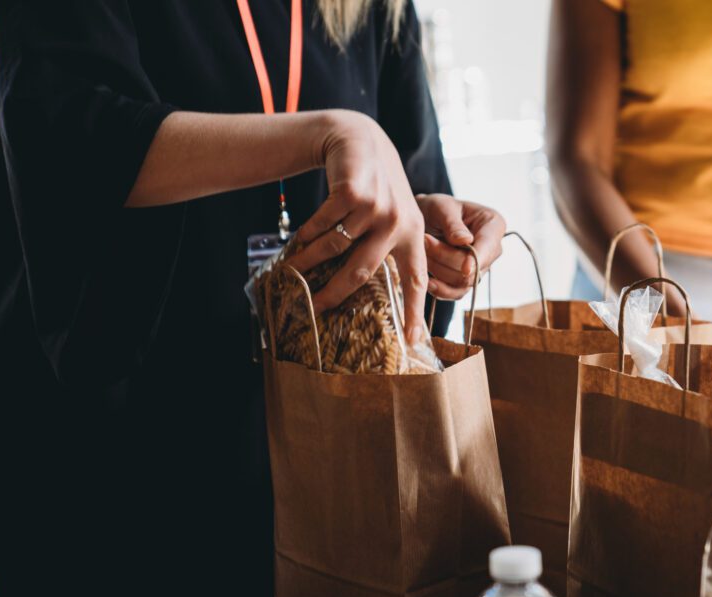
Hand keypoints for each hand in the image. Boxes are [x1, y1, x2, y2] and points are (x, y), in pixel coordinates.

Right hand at [285, 111, 427, 343]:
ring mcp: (376, 207)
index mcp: (413, 234)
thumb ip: (389, 246)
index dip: (414, 311)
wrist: (359, 140)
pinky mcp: (352, 193)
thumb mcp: (393, 214)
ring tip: (294, 272)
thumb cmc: (374, 188)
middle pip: (362, 272)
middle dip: (335, 293)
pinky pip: (321, 226)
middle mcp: (399, 223)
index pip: (416, 279)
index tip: (412, 340)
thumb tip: (369, 290)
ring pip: (334, 248)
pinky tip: (298, 241)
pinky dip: (306, 235)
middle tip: (317, 310)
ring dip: (310, 262)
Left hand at [417, 194, 505, 299]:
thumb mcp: (442, 207)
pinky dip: (441, 290)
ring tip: (422, 249)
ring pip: (462, 282)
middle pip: (474, 268)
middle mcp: (491, 249)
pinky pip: (456, 292)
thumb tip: (465, 241)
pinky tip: (427, 281)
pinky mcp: (465, 280)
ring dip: (438, 270)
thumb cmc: (437, 209)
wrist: (427, 220)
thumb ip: (453, 224)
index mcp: (494, 226)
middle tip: (424, 240)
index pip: (489, 247)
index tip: (464, 268)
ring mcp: (480, 267)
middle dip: (445, 258)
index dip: (477, 260)